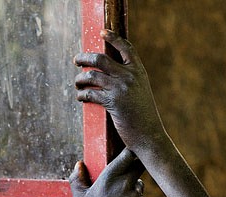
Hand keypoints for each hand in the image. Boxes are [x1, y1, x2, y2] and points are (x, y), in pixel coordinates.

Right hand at [69, 147, 147, 196]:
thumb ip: (77, 179)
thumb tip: (79, 165)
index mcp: (110, 177)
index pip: (128, 154)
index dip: (131, 151)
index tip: (129, 151)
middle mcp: (126, 183)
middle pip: (138, 165)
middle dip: (134, 166)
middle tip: (128, 169)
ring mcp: (137, 195)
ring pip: (139, 183)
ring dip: (132, 186)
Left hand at [74, 31, 165, 154]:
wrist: (149, 134)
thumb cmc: (144, 116)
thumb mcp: (141, 92)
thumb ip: (130, 80)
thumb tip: (112, 73)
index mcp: (139, 72)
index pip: (126, 48)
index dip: (113, 38)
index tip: (102, 32)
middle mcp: (129, 76)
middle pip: (100, 59)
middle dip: (84, 58)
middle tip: (77, 60)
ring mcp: (120, 88)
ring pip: (92, 75)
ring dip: (80, 79)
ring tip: (77, 83)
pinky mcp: (112, 102)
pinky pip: (90, 93)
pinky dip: (82, 94)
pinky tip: (80, 97)